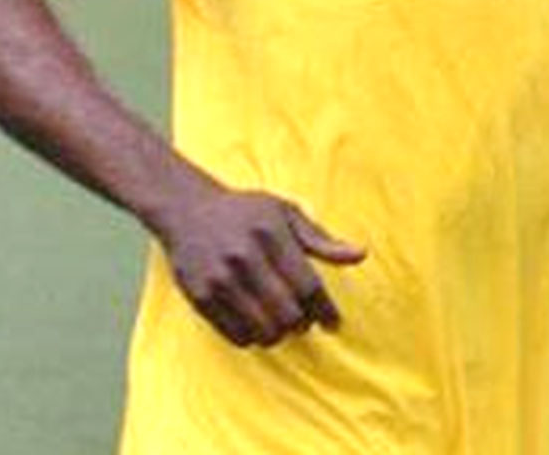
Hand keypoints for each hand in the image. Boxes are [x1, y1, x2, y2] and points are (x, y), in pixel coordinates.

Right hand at [147, 179, 366, 347]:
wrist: (187, 210)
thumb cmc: (245, 212)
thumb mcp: (286, 213)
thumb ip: (321, 239)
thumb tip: (361, 255)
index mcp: (271, 235)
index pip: (307, 285)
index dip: (326, 310)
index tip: (335, 323)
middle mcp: (244, 259)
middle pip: (287, 312)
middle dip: (303, 323)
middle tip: (306, 321)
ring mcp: (219, 280)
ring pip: (262, 329)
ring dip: (280, 334)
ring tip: (283, 324)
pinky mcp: (199, 298)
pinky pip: (236, 335)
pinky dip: (254, 338)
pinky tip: (259, 325)